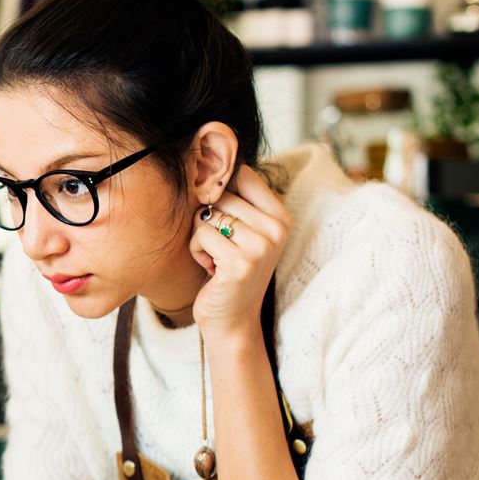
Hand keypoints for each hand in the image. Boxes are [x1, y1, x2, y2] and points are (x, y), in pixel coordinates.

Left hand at [189, 165, 290, 339]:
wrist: (232, 320)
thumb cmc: (229, 271)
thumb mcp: (242, 232)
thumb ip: (234, 200)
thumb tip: (208, 159)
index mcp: (281, 216)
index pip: (243, 175)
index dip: (219, 187)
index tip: (216, 209)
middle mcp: (277, 228)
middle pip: (221, 195)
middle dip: (208, 220)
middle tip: (221, 247)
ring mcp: (261, 246)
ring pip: (207, 216)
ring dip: (201, 239)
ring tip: (216, 259)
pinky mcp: (240, 262)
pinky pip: (201, 236)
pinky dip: (197, 252)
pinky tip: (211, 270)